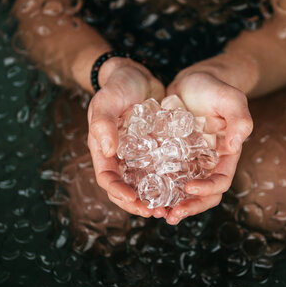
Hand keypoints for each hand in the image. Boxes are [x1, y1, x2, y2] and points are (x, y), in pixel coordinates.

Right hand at [86, 58, 166, 218]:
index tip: (134, 200)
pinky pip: (160, 171)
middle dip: (138, 204)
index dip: (119, 193)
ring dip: (154, 198)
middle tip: (156, 212)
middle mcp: (120, 157)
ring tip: (170, 208)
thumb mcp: (106, 100)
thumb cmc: (117, 85)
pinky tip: (182, 189)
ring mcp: (138, 156)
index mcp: (103, 150)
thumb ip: (103, 123)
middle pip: (125, 189)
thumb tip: (108, 151)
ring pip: (143, 184)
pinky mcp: (154, 150)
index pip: (107, 179)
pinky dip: (168, 182)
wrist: (137, 74)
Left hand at [164, 71, 253, 224]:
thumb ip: (239, 120)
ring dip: (171, 203)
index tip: (190, 189)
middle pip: (202, 195)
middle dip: (188, 207)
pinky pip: (165, 176)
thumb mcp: (231, 98)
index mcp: (225, 156)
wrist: (193, 80)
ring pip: (181, 190)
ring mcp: (189, 162)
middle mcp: (208, 164)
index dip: (208, 190)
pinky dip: (157, 186)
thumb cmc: (215, 87)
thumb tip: (236, 146)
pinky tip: (142, 192)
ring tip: (155, 212)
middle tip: (171, 215)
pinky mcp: (172, 156)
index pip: (220, 181)